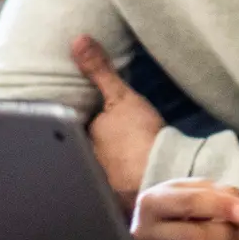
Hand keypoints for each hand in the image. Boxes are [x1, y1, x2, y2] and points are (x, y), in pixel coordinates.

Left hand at [71, 36, 165, 211]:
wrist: (165, 176)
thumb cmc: (139, 137)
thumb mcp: (120, 97)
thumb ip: (99, 71)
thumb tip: (77, 41)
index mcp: (83, 137)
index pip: (74, 126)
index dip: (79, 119)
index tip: (87, 111)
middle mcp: (88, 162)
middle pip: (86, 147)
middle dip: (93, 142)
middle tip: (108, 133)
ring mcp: (104, 183)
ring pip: (102, 168)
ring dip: (108, 163)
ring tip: (120, 155)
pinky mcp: (122, 199)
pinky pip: (119, 184)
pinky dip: (123, 179)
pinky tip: (133, 177)